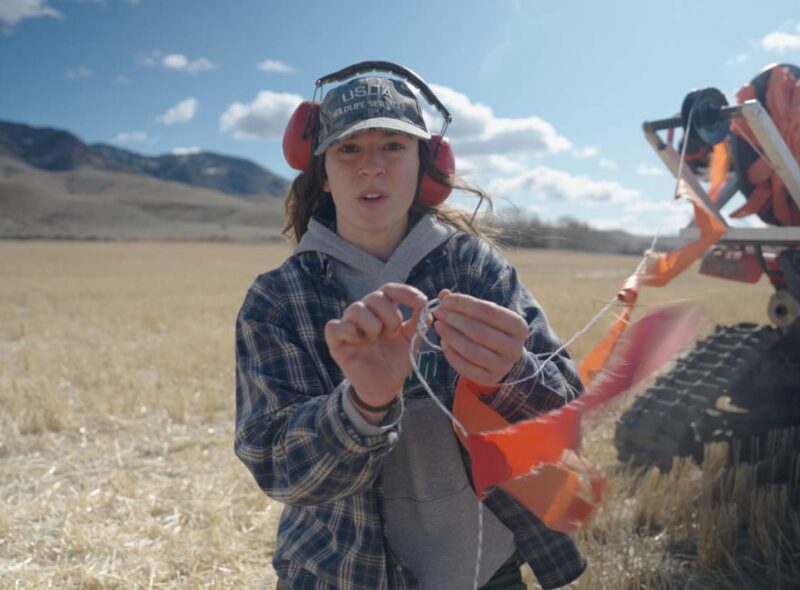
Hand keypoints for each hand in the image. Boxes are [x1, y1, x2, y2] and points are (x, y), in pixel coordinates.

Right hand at [325, 283, 426, 411]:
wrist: (385, 388)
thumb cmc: (396, 361)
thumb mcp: (411, 342)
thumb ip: (418, 324)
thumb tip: (427, 308)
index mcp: (382, 312)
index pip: (389, 290)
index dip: (405, 292)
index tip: (422, 302)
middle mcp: (365, 315)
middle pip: (374, 297)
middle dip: (389, 313)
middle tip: (394, 332)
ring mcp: (350, 327)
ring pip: (355, 308)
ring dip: (371, 323)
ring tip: (375, 338)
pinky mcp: (336, 343)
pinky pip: (333, 327)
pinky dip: (347, 330)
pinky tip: (357, 341)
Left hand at [432, 289, 528, 385]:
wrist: (503, 358)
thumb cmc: (492, 329)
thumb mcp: (485, 315)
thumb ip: (466, 304)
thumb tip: (444, 295)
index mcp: (518, 326)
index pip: (488, 310)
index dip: (464, 304)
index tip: (446, 300)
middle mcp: (514, 348)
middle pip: (479, 331)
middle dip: (455, 320)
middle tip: (439, 313)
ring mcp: (503, 366)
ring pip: (471, 350)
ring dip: (450, 336)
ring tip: (438, 325)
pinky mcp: (489, 379)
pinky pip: (465, 367)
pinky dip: (451, 354)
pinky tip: (443, 342)